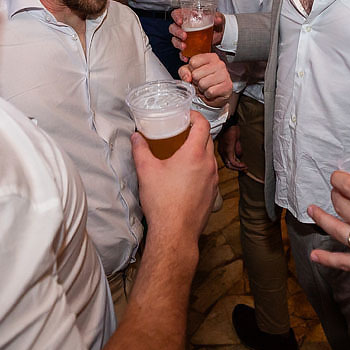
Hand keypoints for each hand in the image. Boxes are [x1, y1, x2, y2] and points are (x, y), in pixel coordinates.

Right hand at [132, 111, 217, 244]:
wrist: (175, 233)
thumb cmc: (162, 202)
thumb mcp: (146, 172)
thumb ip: (140, 150)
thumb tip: (136, 137)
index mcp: (195, 154)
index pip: (202, 124)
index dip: (195, 115)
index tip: (185, 115)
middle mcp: (209, 164)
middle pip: (207, 139)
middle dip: (195, 132)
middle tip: (180, 132)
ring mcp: (213, 180)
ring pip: (209, 157)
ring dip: (198, 151)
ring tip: (181, 153)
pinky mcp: (213, 194)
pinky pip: (209, 174)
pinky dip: (200, 168)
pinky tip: (186, 176)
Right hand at [170, 10, 224, 51]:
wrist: (217, 34)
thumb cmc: (212, 22)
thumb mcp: (215, 18)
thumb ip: (216, 18)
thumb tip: (218, 20)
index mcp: (187, 16)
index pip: (176, 14)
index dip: (176, 17)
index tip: (180, 21)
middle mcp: (183, 26)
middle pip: (173, 28)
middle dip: (177, 32)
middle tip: (184, 36)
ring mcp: (183, 37)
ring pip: (175, 40)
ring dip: (178, 43)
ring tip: (184, 46)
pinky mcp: (186, 47)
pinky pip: (181, 52)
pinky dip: (182, 55)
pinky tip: (186, 57)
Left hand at [178, 52, 232, 106]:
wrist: (217, 94)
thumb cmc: (205, 81)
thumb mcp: (191, 72)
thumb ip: (184, 72)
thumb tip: (187, 78)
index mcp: (210, 57)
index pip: (193, 62)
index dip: (191, 71)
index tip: (197, 73)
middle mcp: (219, 63)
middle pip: (196, 74)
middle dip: (196, 81)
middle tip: (202, 82)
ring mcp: (224, 74)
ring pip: (203, 84)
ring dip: (202, 89)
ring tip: (207, 87)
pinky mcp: (227, 86)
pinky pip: (210, 92)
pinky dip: (208, 94)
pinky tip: (212, 92)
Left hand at [218, 125, 245, 171]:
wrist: (230, 124)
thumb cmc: (232, 129)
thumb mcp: (235, 141)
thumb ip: (237, 149)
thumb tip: (239, 156)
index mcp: (222, 150)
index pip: (227, 161)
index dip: (234, 166)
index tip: (241, 167)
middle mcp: (221, 152)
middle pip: (228, 165)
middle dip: (236, 169)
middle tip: (244, 169)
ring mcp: (224, 152)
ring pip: (230, 165)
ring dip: (238, 168)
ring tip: (245, 168)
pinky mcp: (228, 151)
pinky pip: (233, 162)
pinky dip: (238, 165)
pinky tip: (243, 165)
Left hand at [306, 169, 349, 304]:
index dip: (339, 179)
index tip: (337, 176)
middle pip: (342, 205)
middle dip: (335, 195)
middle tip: (335, 191)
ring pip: (336, 230)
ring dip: (321, 218)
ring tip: (312, 210)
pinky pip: (343, 262)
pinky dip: (326, 259)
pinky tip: (315, 255)